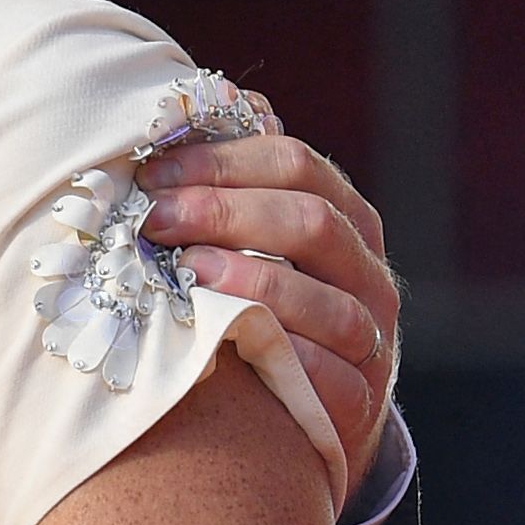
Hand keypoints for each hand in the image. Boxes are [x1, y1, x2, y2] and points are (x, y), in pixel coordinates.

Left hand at [143, 124, 399, 509]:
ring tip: (187, 275)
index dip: (221, 162)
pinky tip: (231, 343)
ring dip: (253, 281)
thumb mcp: (259, 248)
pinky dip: (283, 358)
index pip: (296, 165)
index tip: (153, 175)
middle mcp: (368, 275)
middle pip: (311, 223)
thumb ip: (238, 189)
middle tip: (154, 221)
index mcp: (346, 220)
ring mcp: (371, 340)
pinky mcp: (359, 403)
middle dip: (225, 213)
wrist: (304, 416)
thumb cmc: (264, 314)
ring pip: (328, 301)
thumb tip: (201, 108)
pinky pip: (331, 378)